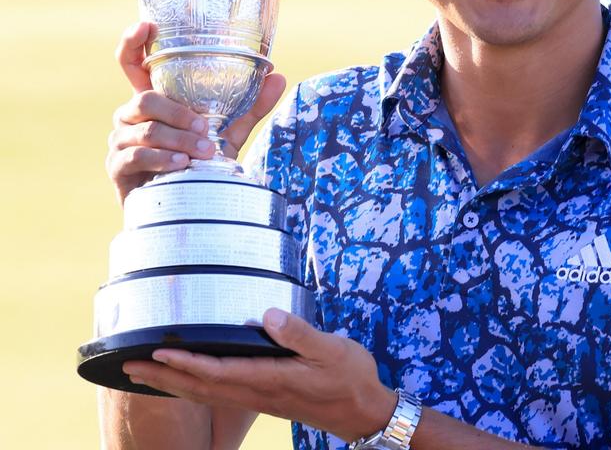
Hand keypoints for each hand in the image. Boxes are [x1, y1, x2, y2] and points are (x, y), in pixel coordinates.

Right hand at [105, 22, 286, 202]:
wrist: (184, 205)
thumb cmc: (199, 162)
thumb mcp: (228, 132)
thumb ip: (249, 106)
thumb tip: (278, 76)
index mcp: (153, 99)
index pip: (132, 63)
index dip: (132, 42)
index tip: (145, 26)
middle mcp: (130, 115)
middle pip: (144, 100)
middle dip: (178, 113)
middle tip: (205, 129)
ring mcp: (120, 140)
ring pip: (144, 129)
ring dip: (177, 140)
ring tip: (203, 152)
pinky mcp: (117, 166)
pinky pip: (135, 156)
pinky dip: (162, 159)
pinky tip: (182, 165)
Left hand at [121, 310, 397, 442]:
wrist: (364, 412)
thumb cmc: (351, 378)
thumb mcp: (333, 350)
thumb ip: (301, 335)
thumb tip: (269, 316)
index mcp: (272, 379)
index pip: (220, 371)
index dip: (187, 362)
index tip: (158, 352)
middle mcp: (258, 393)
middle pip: (201, 387)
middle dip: (163, 376)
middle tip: (127, 366)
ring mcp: (259, 400)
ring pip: (205, 394)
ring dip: (171, 384)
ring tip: (142, 375)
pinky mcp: (264, 400)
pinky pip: (218, 395)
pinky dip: (193, 388)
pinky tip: (185, 383)